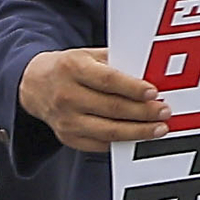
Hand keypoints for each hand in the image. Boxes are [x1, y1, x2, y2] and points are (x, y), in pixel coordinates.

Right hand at [21, 46, 166, 152]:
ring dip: (138, 131)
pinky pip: (101, 144)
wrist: (34, 85)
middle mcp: (66, 96)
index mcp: (72, 69)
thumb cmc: (70, 68)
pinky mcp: (68, 137)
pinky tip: (140, 137)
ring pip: (109, 131)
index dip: (133, 88)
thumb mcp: (89, 55)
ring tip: (160, 128)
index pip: (108, 80)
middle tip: (165, 112)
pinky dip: (123, 142)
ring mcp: (66, 120)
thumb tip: (152, 72)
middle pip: (112, 108)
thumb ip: (118, 62)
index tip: (154, 93)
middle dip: (143, 112)